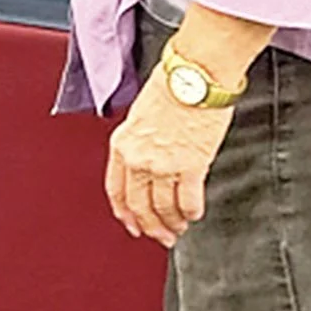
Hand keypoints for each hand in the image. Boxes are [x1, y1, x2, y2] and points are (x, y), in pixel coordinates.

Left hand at [105, 64, 234, 247]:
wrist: (195, 74)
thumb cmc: (172, 84)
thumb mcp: (141, 114)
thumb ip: (139, 142)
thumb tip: (147, 164)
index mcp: (122, 144)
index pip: (116, 191)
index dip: (125, 214)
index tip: (133, 225)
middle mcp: (139, 158)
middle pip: (139, 206)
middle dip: (150, 227)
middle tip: (161, 236)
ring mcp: (164, 165)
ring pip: (164, 209)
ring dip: (173, 223)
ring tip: (180, 227)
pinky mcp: (192, 166)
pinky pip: (189, 201)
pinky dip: (192, 212)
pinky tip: (194, 213)